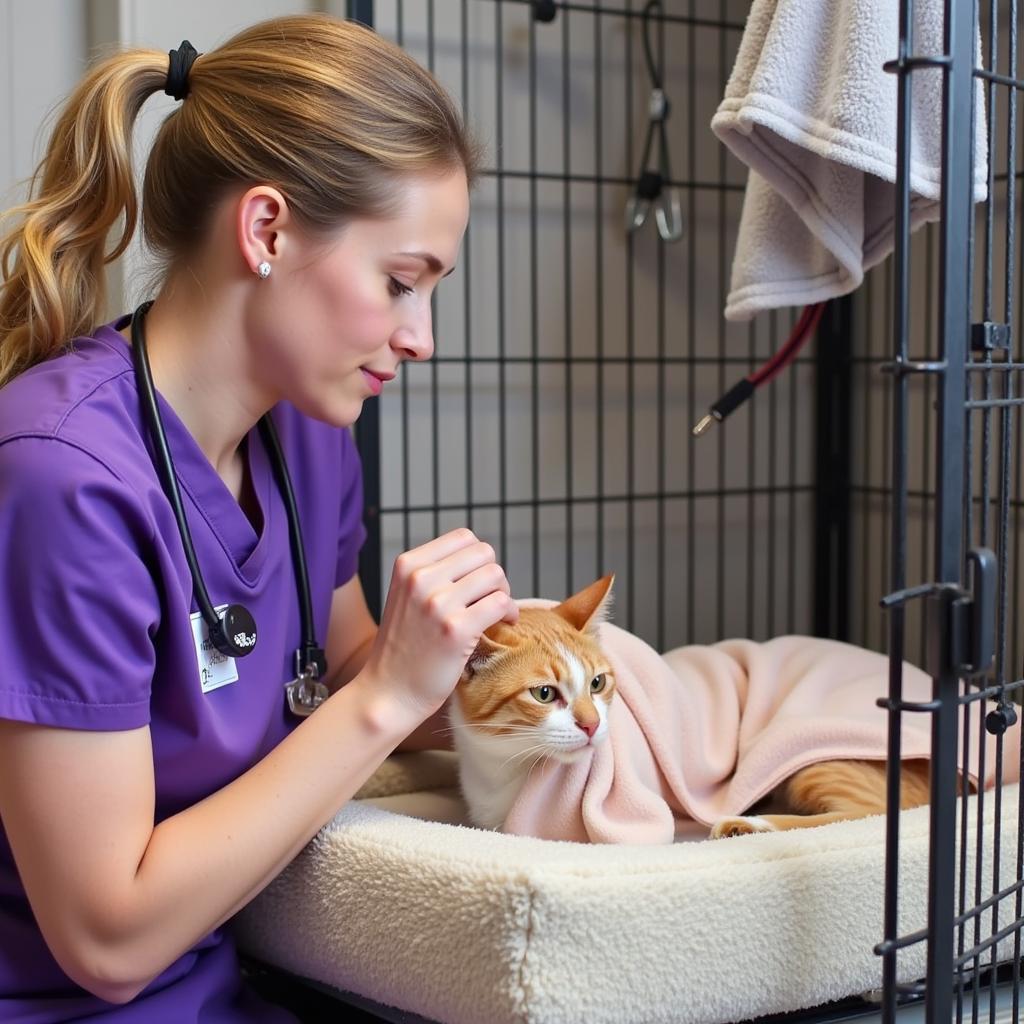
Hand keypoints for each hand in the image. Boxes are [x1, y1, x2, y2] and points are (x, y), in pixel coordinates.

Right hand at [362, 529, 518, 720]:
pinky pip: (501, 603)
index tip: (478, 583)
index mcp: (408, 564)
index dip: (478, 560)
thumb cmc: (405, 646)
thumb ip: (436, 572)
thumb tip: (482, 559)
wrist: (389, 692)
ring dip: (503, 593)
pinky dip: (510, 613)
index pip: (464, 538)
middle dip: (493, 576)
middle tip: (490, 599)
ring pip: (496, 575)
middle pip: (484, 553)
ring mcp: (437, 603)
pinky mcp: (456, 630)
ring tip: (496, 613)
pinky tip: (503, 624)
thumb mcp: (408, 595)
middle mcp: (420, 578)